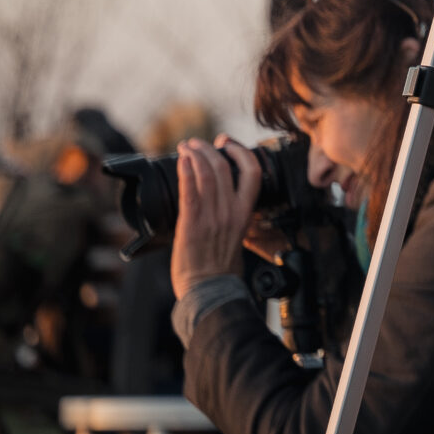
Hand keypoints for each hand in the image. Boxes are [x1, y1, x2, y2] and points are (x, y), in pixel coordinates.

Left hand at [169, 136, 262, 298]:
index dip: (240, 152)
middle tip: (196, 142)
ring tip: (185, 147)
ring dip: (194, 155)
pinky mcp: (192, 225)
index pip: (253, 172)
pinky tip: (180, 162)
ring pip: (206, 174)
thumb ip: (232, 215)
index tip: (226, 144)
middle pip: (224, 167)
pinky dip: (185, 172)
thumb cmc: (221, 268)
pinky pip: (189, 191)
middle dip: (208, 149)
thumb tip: (221, 198)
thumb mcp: (237, 236)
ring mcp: (212, 218)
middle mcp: (231, 212)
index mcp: (244, 214)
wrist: (209, 290)